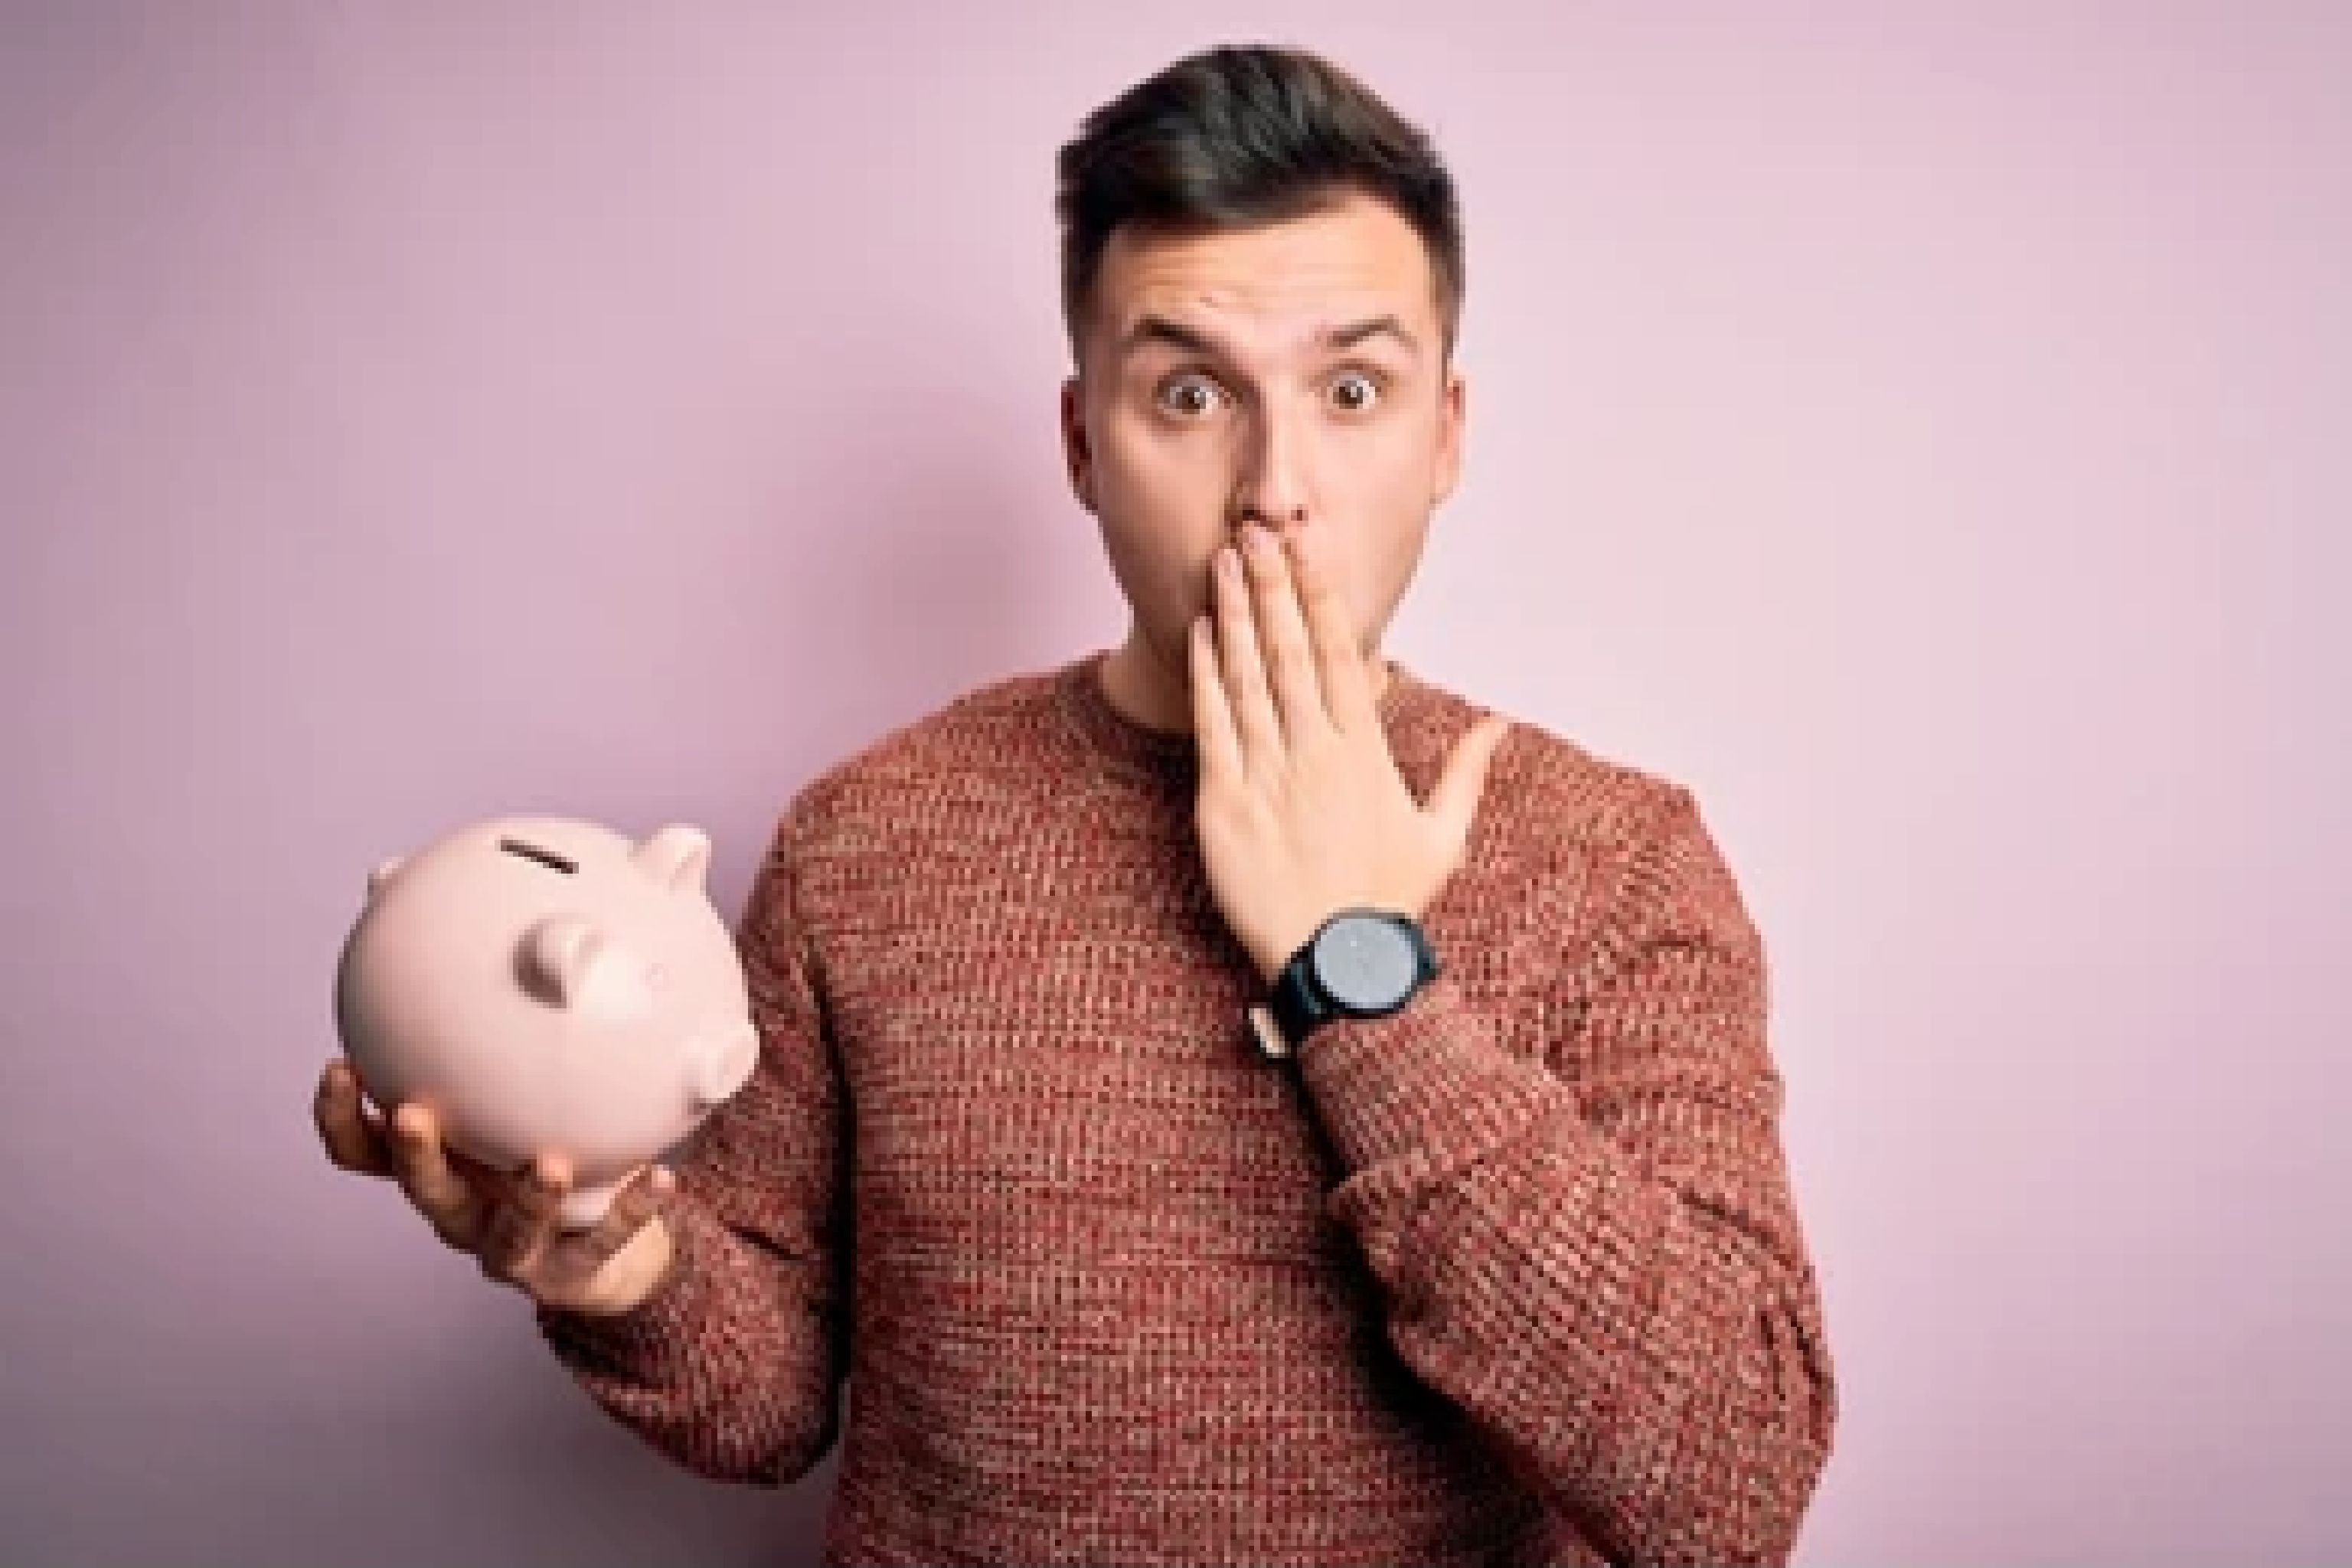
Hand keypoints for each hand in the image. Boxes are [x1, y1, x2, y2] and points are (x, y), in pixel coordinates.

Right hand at [312, 1059, 677, 1315]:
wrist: (605, 1250)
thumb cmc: (544, 1152)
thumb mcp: (514, 1097)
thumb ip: (497, 1032)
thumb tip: (497, 931)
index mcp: (442, 1165)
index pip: (364, 1150)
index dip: (340, 1117)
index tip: (340, 1066)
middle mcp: (464, 1210)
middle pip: (424, 1191)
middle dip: (414, 1155)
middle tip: (413, 1115)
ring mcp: (515, 1248)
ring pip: (509, 1233)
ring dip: (527, 1199)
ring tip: (551, 1166)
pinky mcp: (572, 1273)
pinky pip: (604, 1242)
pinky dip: (631, 1211)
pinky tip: (660, 1178)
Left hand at [1188, 522, 1510, 983]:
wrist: (1339, 965)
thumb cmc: (1389, 904)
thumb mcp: (1443, 838)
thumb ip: (1467, 773)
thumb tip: (1499, 724)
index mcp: (1366, 753)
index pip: (1342, 653)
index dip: (1322, 594)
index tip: (1308, 547)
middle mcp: (1316, 753)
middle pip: (1290, 650)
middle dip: (1273, 585)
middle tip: (1256, 529)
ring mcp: (1268, 776)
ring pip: (1248, 677)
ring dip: (1237, 614)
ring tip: (1226, 561)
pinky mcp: (1225, 805)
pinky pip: (1214, 726)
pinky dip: (1206, 676)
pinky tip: (1203, 632)